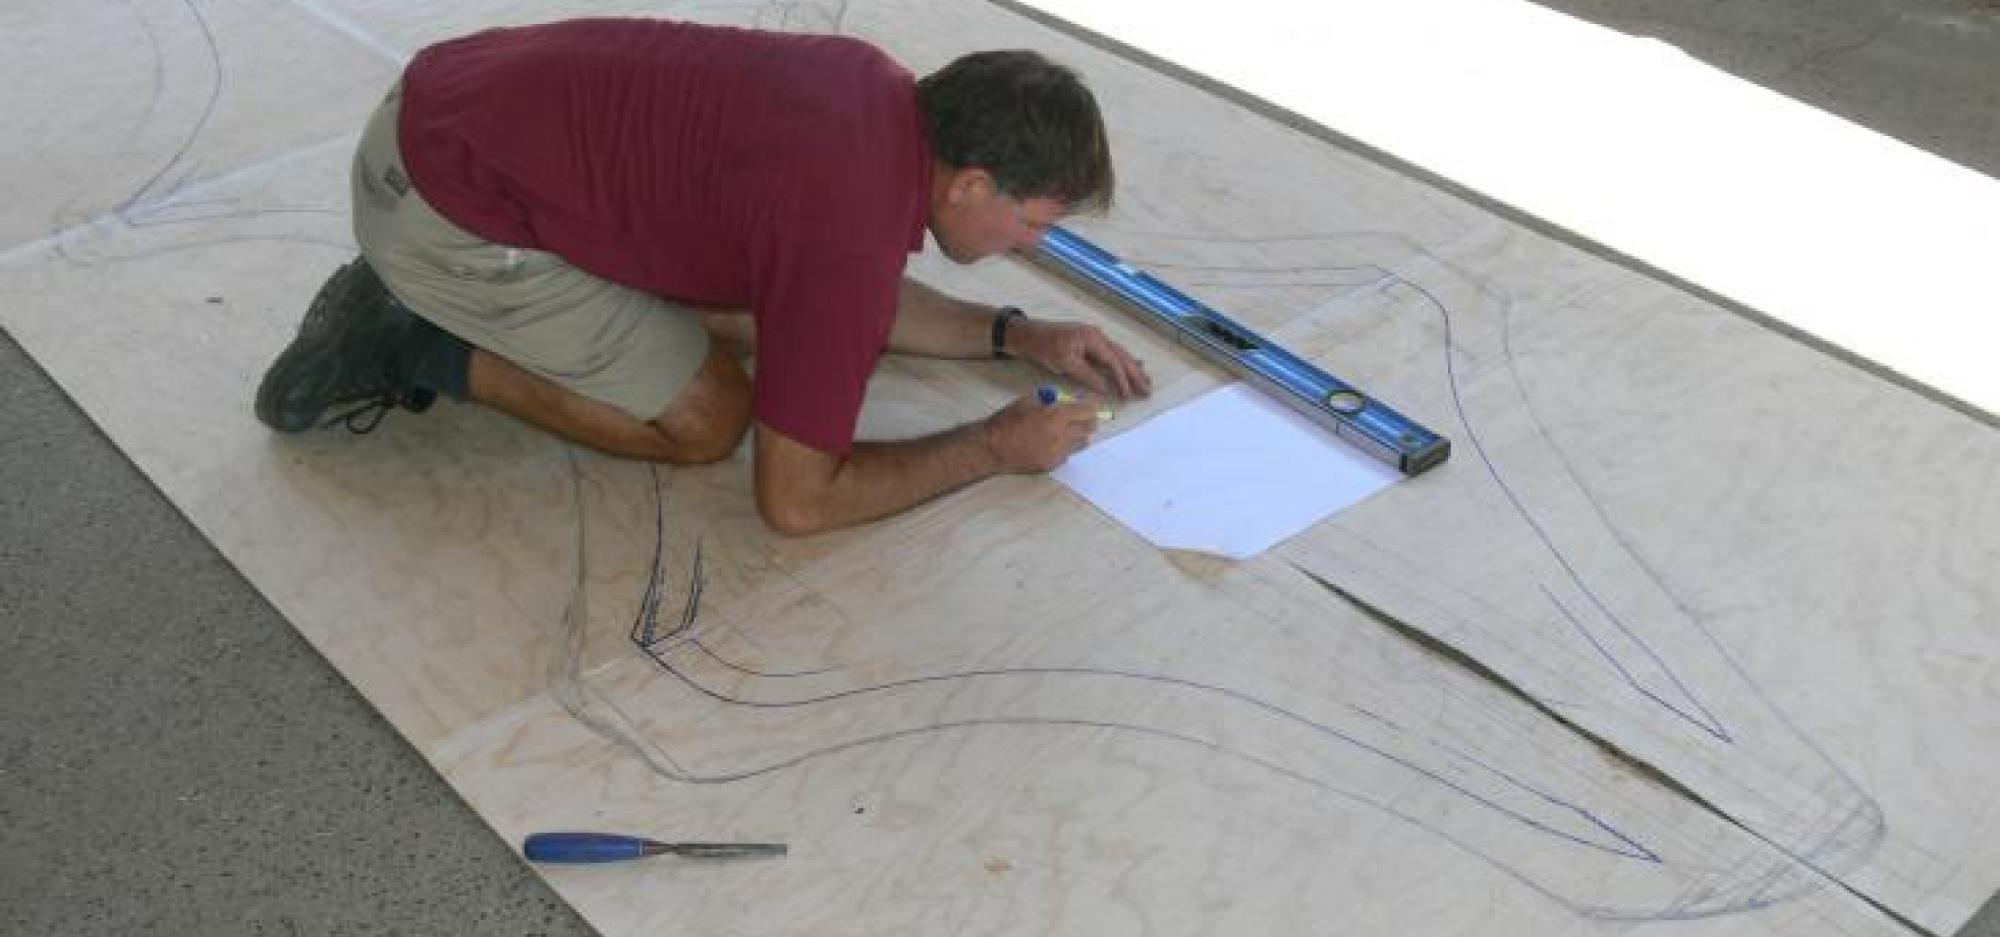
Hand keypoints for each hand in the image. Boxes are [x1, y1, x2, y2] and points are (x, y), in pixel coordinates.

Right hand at [980, 392, 1101, 472]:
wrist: (992, 448)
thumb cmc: (1007, 421)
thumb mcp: (1027, 401)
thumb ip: (1049, 400)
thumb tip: (1065, 399)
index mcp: (1055, 416)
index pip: (1087, 411)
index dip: (1090, 407)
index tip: (1091, 406)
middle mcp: (1061, 435)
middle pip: (1089, 428)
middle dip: (1087, 421)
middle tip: (1082, 418)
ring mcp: (1057, 452)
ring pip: (1082, 443)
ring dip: (1078, 435)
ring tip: (1067, 431)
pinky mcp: (1052, 465)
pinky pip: (1067, 454)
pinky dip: (1065, 448)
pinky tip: (1051, 443)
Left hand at [1011, 319, 1152, 399]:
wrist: (1027, 334)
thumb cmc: (1043, 347)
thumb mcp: (1064, 363)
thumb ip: (1087, 375)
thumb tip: (1106, 388)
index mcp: (1093, 338)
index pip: (1113, 361)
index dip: (1123, 379)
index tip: (1129, 395)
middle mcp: (1097, 336)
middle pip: (1121, 356)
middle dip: (1135, 374)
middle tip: (1148, 389)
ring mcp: (1094, 338)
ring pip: (1118, 355)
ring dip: (1132, 368)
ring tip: (1146, 380)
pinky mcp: (1089, 343)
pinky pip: (1110, 354)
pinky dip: (1121, 362)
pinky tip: (1131, 365)